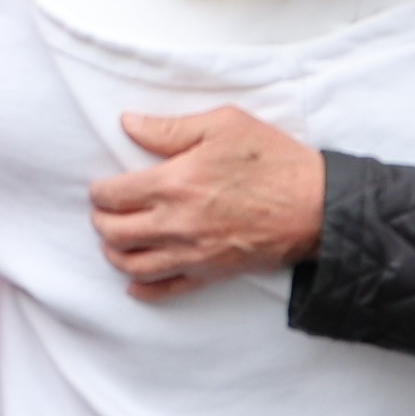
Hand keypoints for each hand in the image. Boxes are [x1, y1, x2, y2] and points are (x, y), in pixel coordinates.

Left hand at [88, 106, 325, 295]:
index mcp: (174, 183)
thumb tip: (129, 124)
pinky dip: (143, 289)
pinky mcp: (209, 273)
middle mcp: (175, 223)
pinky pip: (164, 290)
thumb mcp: (224, 125)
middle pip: (114, 232)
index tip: (102, 188)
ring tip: (117, 240)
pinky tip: (134, 282)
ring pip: (132, 264)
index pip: (113, 195)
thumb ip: (170, 128)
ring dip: (115, 253)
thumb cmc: (273, 161)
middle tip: (105, 212)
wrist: (315, 207)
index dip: (99, 192)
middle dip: (102, 221)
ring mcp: (191, 253)